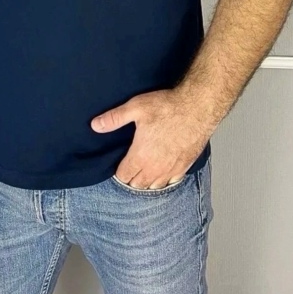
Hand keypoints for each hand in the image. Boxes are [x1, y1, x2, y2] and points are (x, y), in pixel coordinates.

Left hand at [91, 86, 212, 189]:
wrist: (197, 107)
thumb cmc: (167, 106)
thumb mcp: (135, 107)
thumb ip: (114, 118)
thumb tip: (95, 125)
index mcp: (141, 156)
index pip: (123, 176)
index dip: (119, 171)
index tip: (119, 164)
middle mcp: (155, 168)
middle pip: (137, 185)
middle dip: (131, 179)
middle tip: (129, 168)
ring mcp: (171, 169)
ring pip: (154, 187)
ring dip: (147, 182)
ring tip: (144, 172)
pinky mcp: (185, 166)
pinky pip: (171, 183)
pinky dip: (165, 180)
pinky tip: (163, 172)